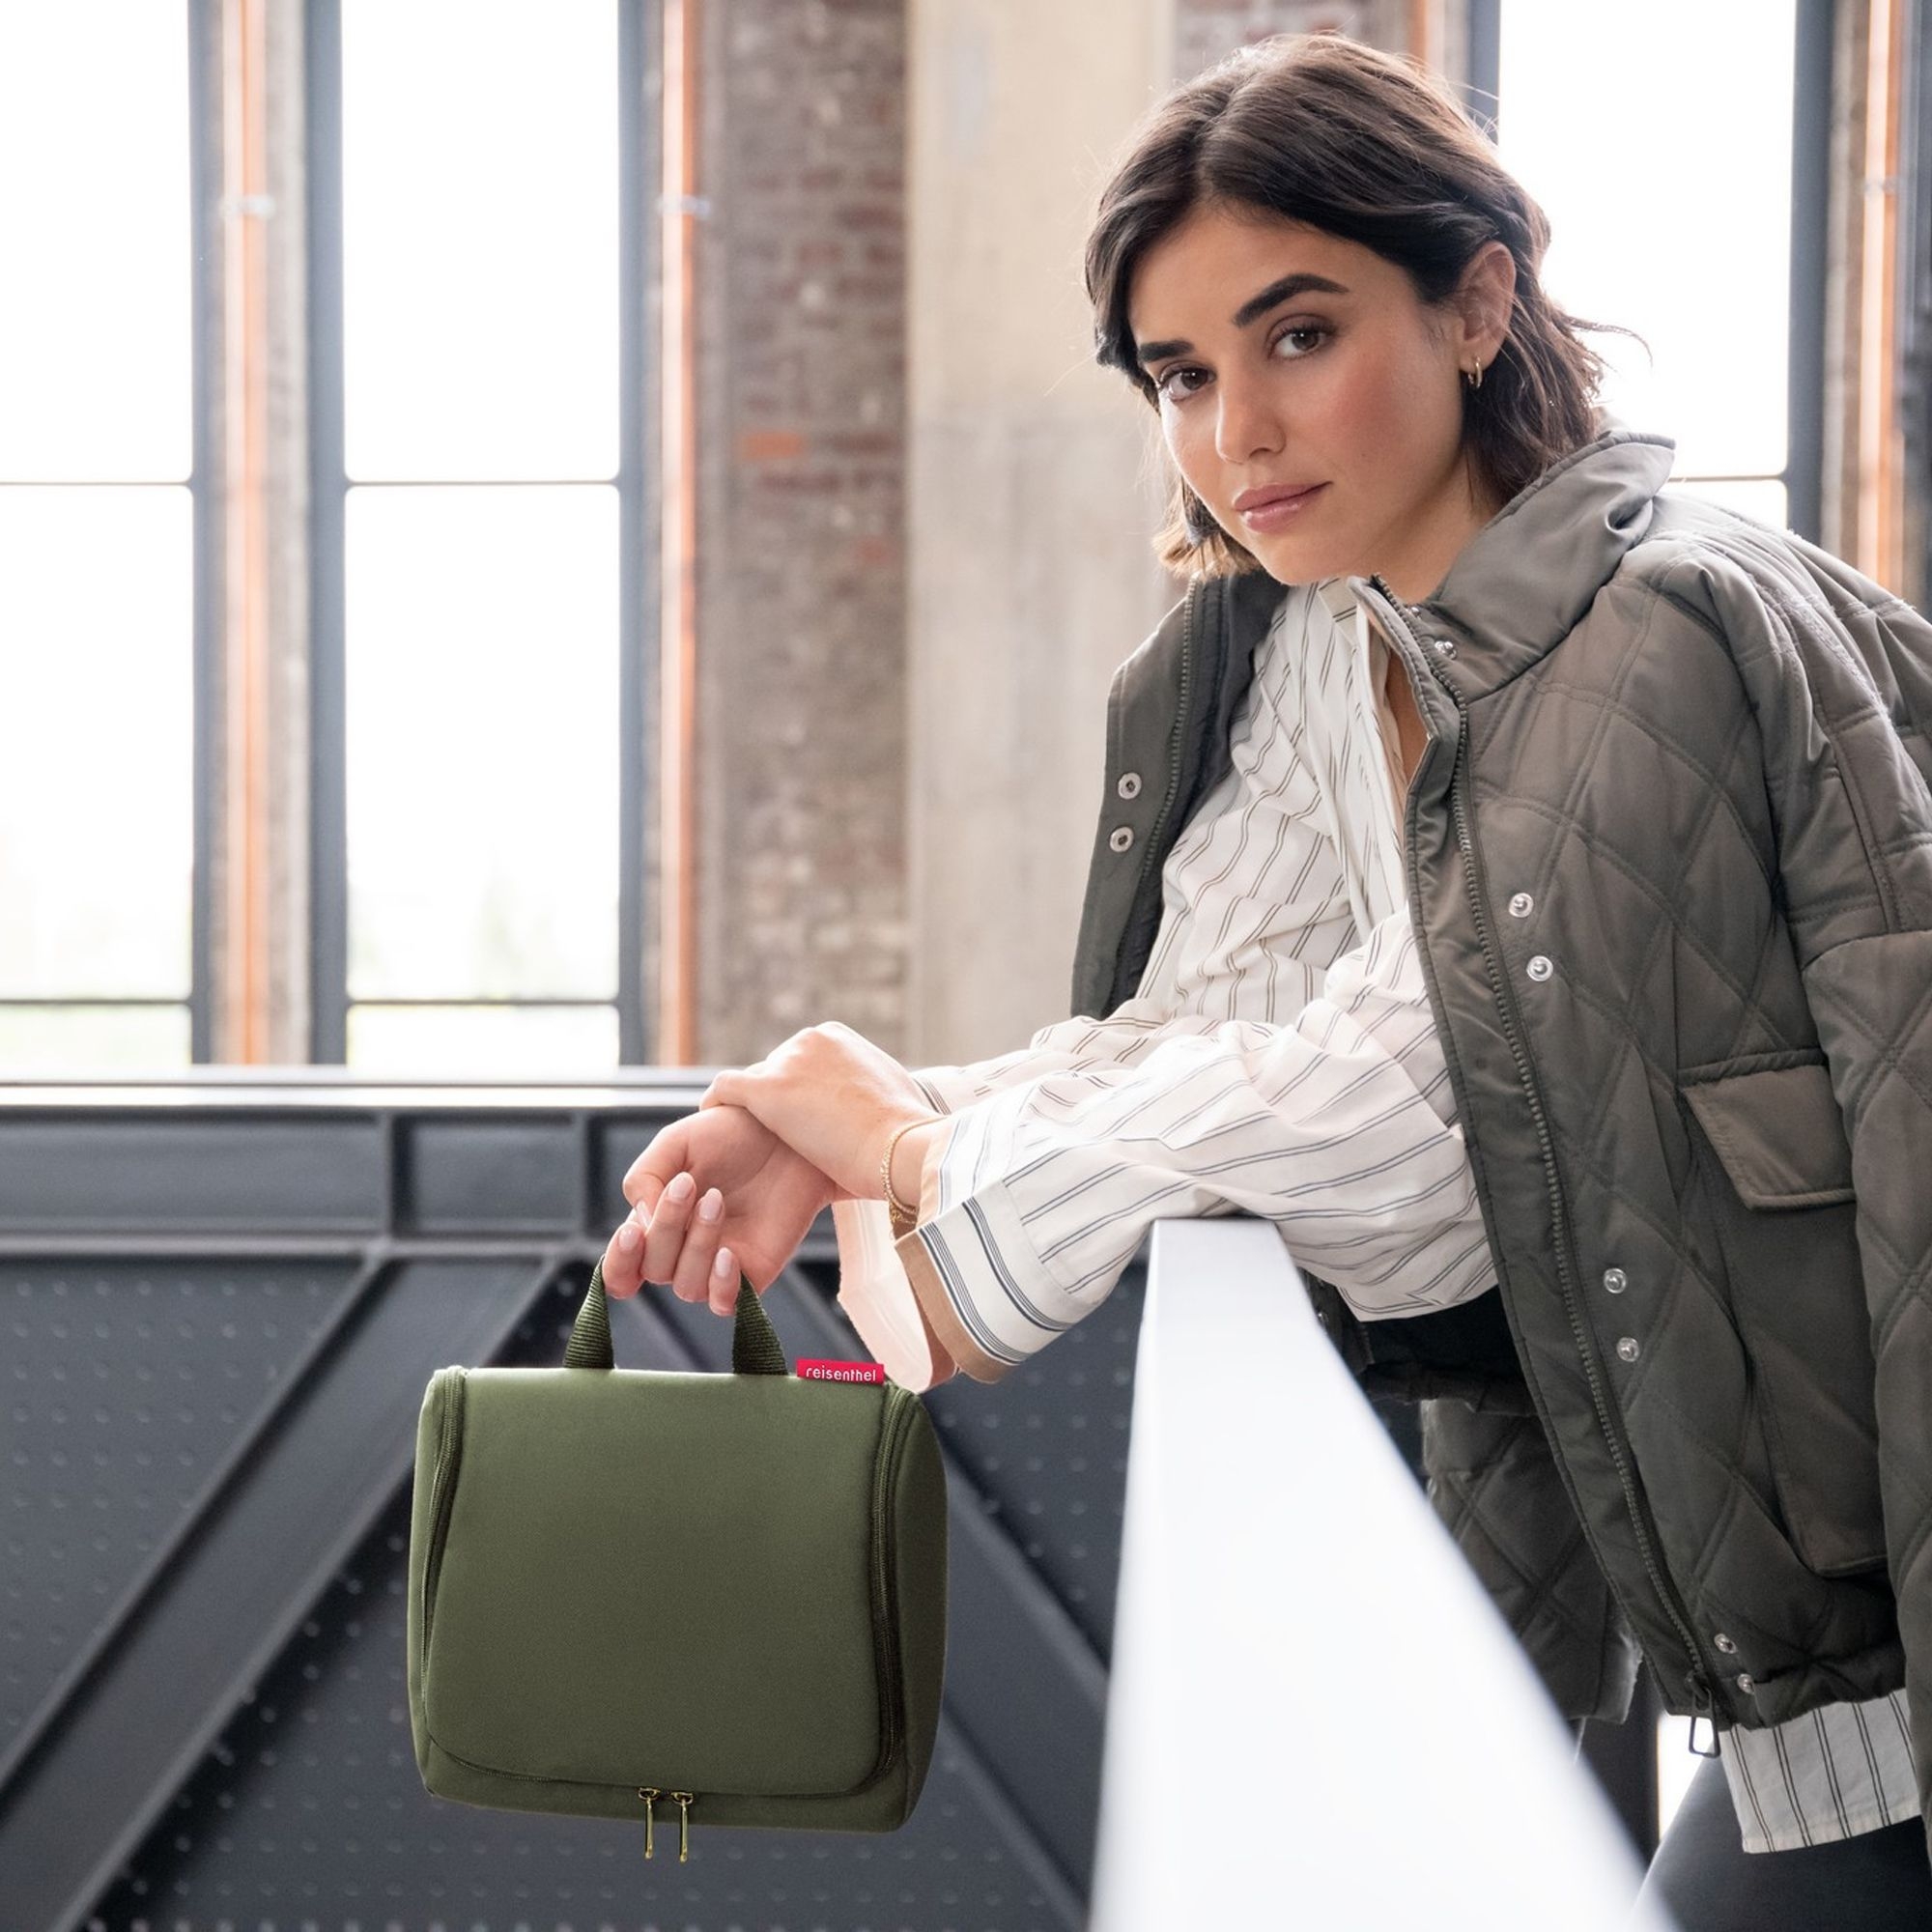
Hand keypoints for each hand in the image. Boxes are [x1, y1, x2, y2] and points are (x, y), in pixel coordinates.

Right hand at [601, 1104, 837, 1314]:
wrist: (784, 1130)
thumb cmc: (728, 1135)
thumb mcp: (674, 1143)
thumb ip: (643, 1178)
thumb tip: (640, 1222)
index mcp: (657, 1224)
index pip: (622, 1270)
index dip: (619, 1263)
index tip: (632, 1232)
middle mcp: (683, 1251)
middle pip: (654, 1271)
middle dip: (666, 1229)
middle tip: (688, 1185)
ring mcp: (717, 1264)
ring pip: (687, 1286)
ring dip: (696, 1245)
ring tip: (716, 1200)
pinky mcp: (752, 1272)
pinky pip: (726, 1303)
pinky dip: (721, 1285)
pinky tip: (728, 1254)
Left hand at [700, 1021, 938, 1201]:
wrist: (901, 1145)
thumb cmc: (904, 1130)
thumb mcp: (891, 1091)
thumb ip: (870, 1084)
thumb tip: (876, 1096)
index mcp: (837, 1037)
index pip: (800, 1061)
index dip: (798, 1091)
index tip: (800, 1117)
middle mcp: (809, 1039)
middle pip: (776, 1071)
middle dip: (776, 1100)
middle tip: (774, 1136)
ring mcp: (787, 1062)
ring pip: (754, 1085)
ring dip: (752, 1109)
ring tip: (744, 1136)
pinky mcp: (768, 1090)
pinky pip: (726, 1090)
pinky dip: (716, 1102)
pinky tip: (710, 1121)